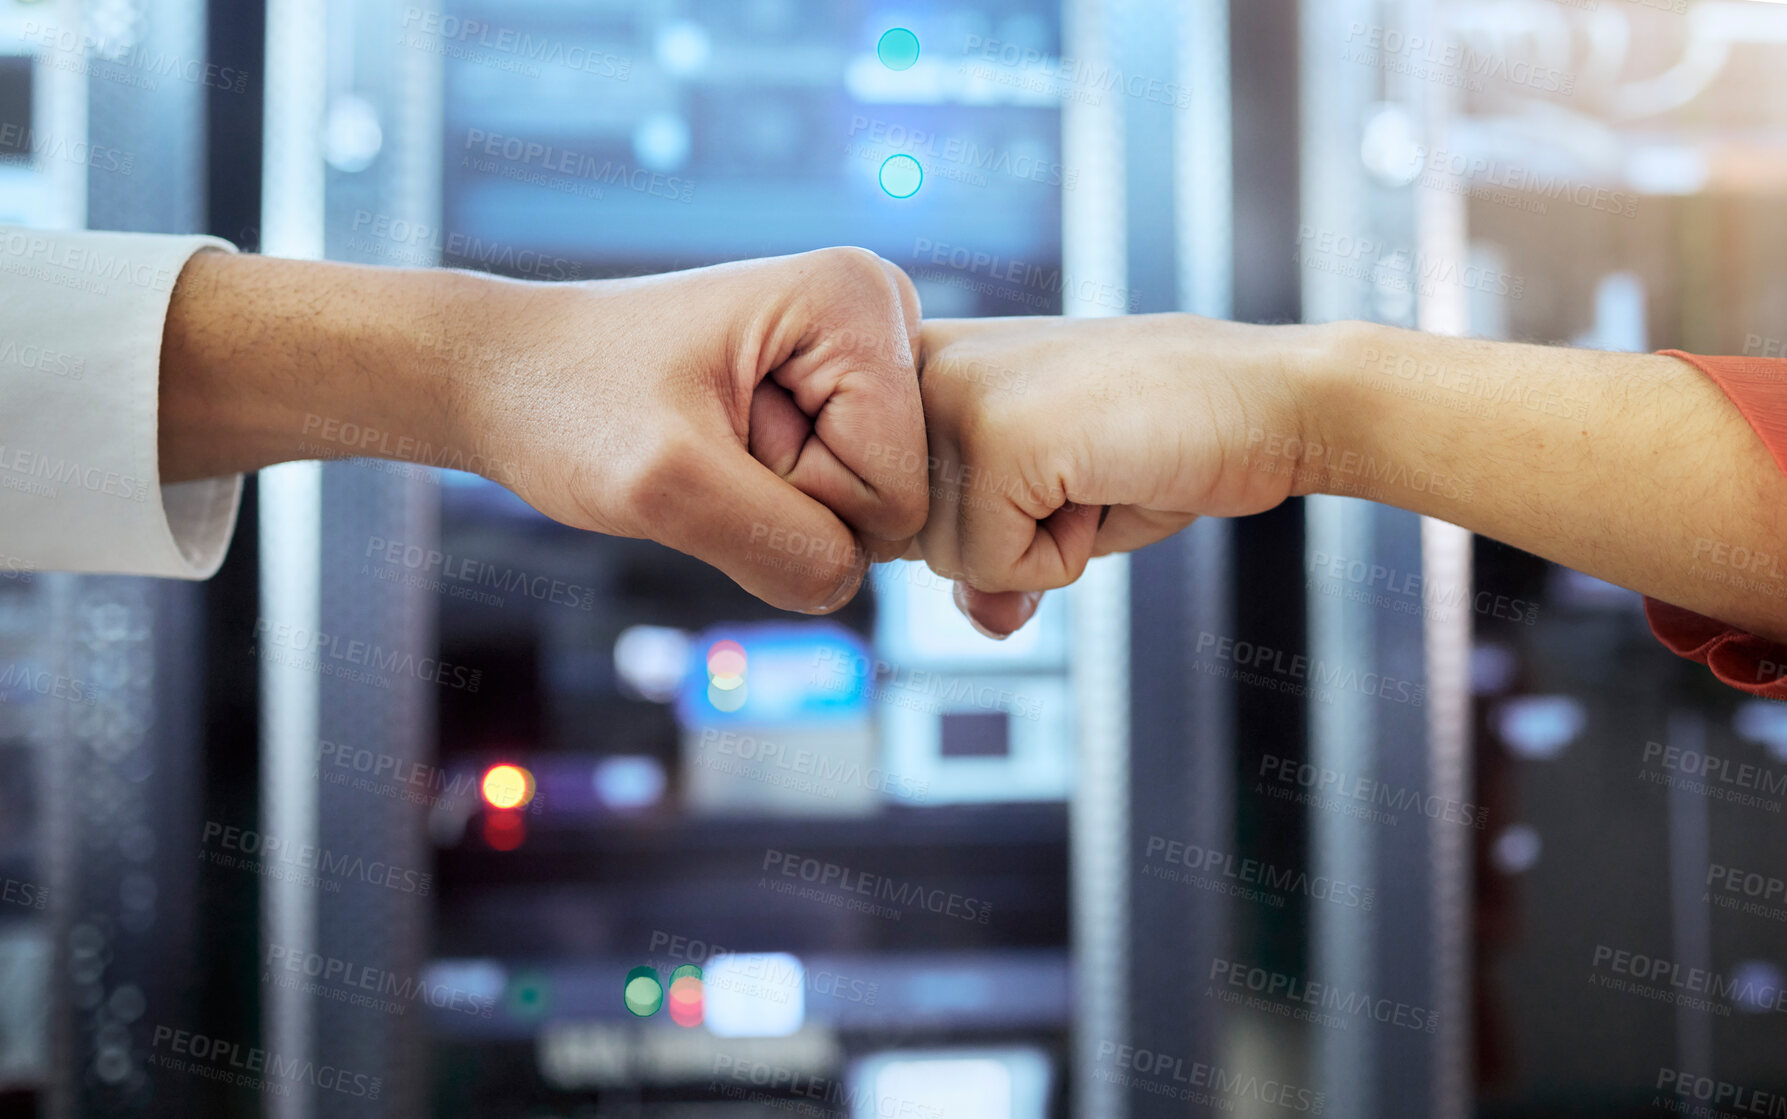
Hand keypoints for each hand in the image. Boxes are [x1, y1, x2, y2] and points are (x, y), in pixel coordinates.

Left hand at [459, 248, 927, 611]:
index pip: (896, 488)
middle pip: (893, 500)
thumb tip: (848, 582)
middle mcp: (882, 317)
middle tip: (709, 439)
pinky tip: (721, 446)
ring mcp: (860, 361)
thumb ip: (781, 547)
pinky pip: (837, 506)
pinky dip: (769, 499)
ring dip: (775, 501)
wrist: (508, 375)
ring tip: (709, 439)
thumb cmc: (568, 403)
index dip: (797, 492)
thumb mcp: (665, 485)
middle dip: (792, 497)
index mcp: (862, 301)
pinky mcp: (835, 399)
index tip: (718, 431)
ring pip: (864, 512)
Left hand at [913, 314, 1325, 635]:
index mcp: (919, 361)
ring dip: (1037, 548)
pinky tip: (1105, 480)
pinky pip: (996, 569)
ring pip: (948, 562)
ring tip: (1095, 467)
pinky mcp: (996, 437)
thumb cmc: (1160, 439)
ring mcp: (954, 394)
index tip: (1047, 471)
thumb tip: (978, 618)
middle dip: (1006, 539)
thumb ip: (980, 555)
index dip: (973, 527)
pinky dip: (1063, 557)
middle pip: (909, 541)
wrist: (1268, 398)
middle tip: (1084, 469)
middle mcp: (921, 365)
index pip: (886, 509)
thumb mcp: (1044, 502)